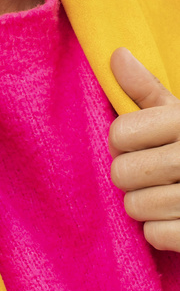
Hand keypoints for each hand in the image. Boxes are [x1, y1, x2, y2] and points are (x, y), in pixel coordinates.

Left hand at [109, 47, 179, 252]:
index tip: (135, 145)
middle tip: (151, 173)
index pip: (119, 134)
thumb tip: (117, 55)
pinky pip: (155, 235)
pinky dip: (161, 232)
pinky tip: (179, 217)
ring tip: (167, 194)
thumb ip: (147, 90)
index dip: (120, 143)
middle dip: (130, 176)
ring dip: (144, 205)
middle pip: (122, 173)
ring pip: (135, 207)